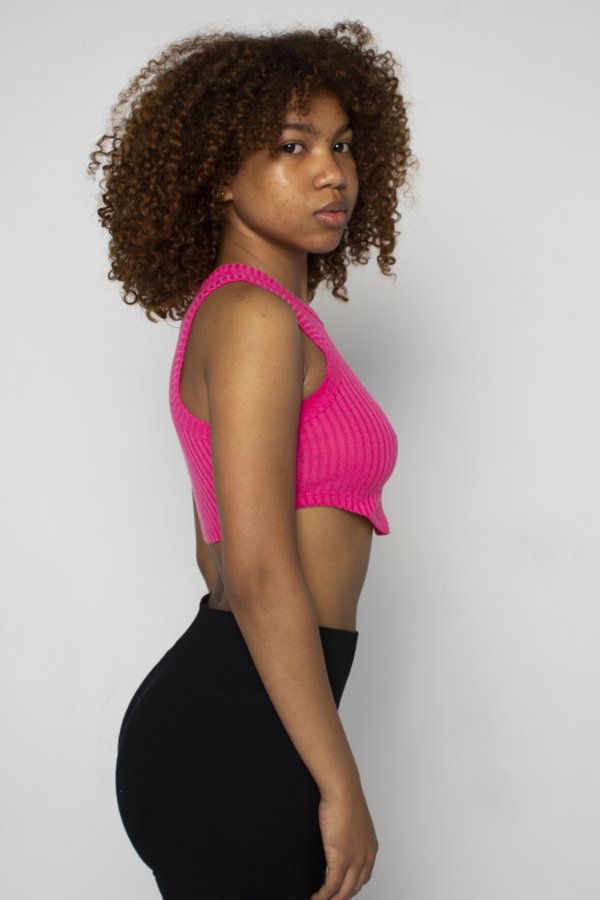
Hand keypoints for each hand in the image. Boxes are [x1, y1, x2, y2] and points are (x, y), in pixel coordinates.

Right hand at [310, 782, 377, 898]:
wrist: (343, 789)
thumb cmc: (345, 798)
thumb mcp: (353, 821)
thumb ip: (350, 835)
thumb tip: (339, 840)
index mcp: (371, 849)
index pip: (363, 878)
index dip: (350, 888)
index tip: (338, 892)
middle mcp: (366, 857)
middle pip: (354, 888)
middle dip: (340, 897)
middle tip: (328, 899)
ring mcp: (355, 860)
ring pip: (344, 892)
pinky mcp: (341, 858)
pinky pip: (332, 886)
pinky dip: (323, 895)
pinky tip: (315, 897)